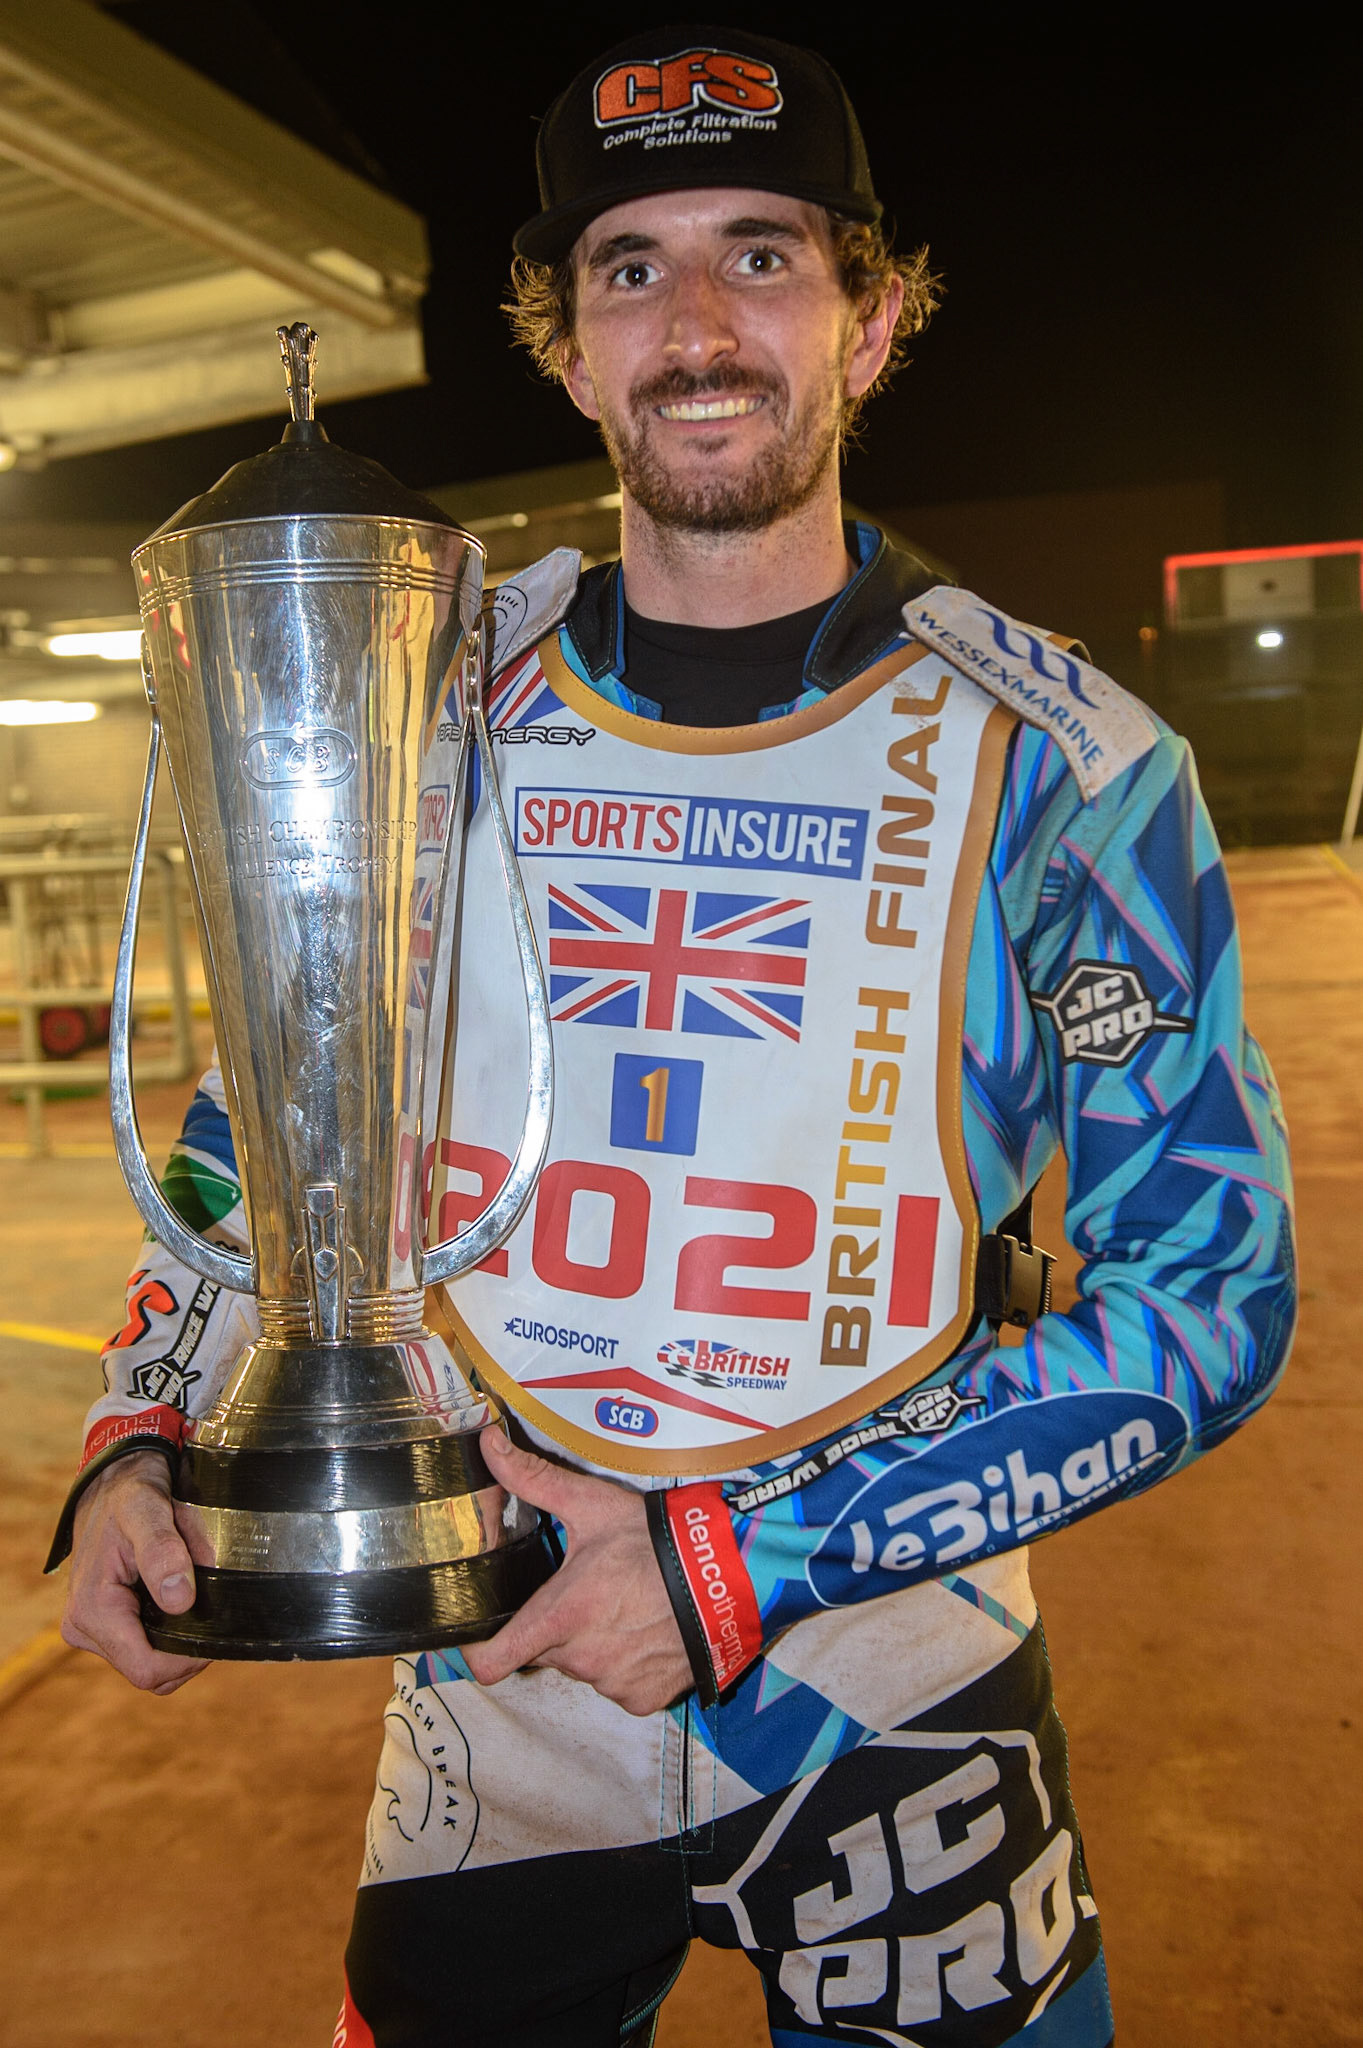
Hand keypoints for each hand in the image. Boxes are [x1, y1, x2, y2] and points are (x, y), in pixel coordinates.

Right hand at [62, 1450, 211, 1695]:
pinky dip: (171, 1629)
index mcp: (93, 1611)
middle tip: (208, 1600)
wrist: (114, 1483)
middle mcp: (85, 1628)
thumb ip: (162, 1552)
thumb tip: (179, 1600)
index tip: (214, 1630)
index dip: (186, 1660)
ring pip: (152, 1661)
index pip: (146, 1670)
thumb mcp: (147, 1510)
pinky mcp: (106, 1624)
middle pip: (153, 1672)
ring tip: (190, 1589)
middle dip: (186, 1646)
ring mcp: (93, 1629)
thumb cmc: (129, 1494)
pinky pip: (147, 1645)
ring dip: (180, 1636)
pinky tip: (180, 1596)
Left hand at [463, 1428, 692, 1715]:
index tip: (479, 1634)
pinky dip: (626, 1663)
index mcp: (560, 1616)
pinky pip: (619, 1685)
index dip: (477, 1649)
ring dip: (592, 1643)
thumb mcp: (593, 1505)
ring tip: (624, 1606)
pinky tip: (646, 1630)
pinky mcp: (643, 1698)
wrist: (728, 1577)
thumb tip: (489, 1444)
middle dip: (555, 1625)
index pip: (491, 1661)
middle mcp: (582, 1658)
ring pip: (583, 1666)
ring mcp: (613, 1683)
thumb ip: (534, 1479)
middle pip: (545, 1651)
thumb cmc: (658, 1543)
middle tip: (584, 1591)